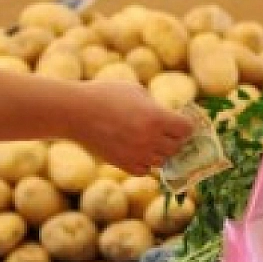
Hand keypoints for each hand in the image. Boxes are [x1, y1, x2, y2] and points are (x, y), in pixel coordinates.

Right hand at [75, 81, 194, 174]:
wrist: (76, 113)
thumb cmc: (106, 95)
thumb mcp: (136, 91)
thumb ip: (156, 106)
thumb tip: (170, 118)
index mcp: (156, 118)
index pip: (186, 129)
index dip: (184, 125)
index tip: (180, 122)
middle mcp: (150, 139)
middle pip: (177, 147)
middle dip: (174, 139)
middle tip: (167, 132)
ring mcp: (137, 154)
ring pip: (163, 161)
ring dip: (161, 152)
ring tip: (150, 140)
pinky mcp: (124, 164)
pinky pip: (146, 170)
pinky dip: (146, 162)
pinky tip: (138, 150)